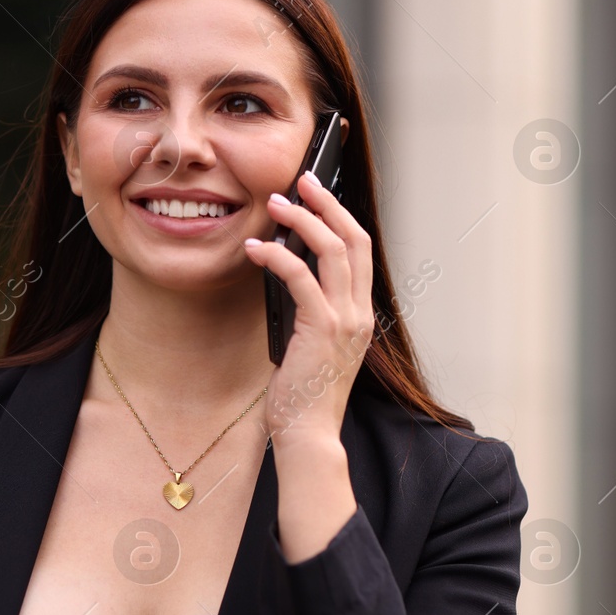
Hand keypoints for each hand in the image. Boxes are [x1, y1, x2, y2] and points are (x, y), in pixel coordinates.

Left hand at [242, 172, 375, 448]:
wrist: (308, 435)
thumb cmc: (303, 394)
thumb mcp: (312, 343)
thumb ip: (309, 309)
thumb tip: (285, 269)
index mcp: (361, 314)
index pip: (361, 251)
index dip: (341, 216)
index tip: (318, 193)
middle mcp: (360, 312)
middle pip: (353, 239)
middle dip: (327, 202)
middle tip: (301, 179)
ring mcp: (345, 320)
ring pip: (331, 250)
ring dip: (301, 220)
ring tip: (273, 204)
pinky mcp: (320, 328)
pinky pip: (300, 277)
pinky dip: (276, 255)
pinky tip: (254, 248)